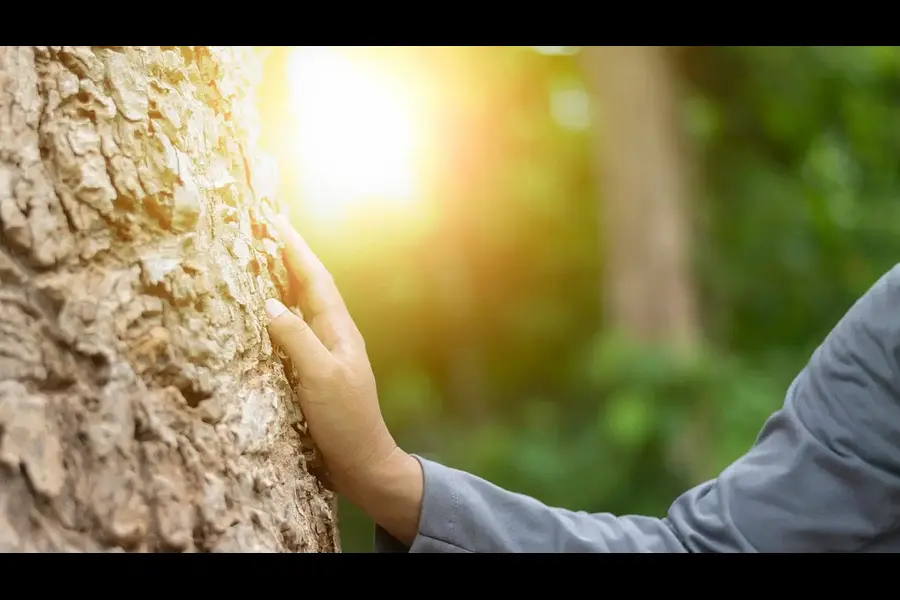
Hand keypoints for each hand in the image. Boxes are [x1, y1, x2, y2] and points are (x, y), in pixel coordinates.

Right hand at [265, 215, 421, 543]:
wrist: (363, 464)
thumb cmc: (347, 422)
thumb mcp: (321, 378)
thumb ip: (296, 340)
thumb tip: (268, 304)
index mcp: (338, 331)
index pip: (314, 280)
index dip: (295, 250)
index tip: (274, 220)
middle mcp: (332, 336)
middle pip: (307, 287)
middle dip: (286, 257)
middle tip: (262, 230)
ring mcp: (323, 354)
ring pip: (299, 308)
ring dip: (281, 283)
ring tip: (258, 261)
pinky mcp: (312, 374)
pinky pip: (291, 334)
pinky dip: (276, 316)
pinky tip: (261, 318)